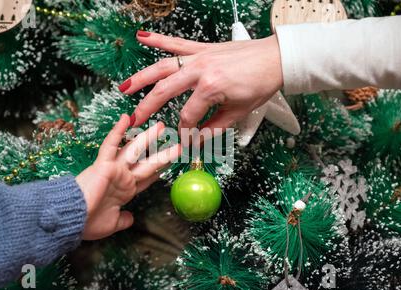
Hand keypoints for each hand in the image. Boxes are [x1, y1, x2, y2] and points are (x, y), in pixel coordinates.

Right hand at [76, 114, 180, 239]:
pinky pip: (111, 144)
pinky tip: (126, 117)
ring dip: (148, 138)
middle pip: (147, 162)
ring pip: (135, 150)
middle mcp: (122, 177)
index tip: (170, 164)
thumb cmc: (87, 223)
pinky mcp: (104, 164)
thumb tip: (131, 218)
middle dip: (162, 153)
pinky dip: (118, 131)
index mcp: (125, 191)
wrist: (70, 219)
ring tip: (161, 126)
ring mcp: (114, 169)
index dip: (159, 170)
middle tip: (177, 143)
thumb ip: (123, 219)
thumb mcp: (112, 223)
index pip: (146, 178)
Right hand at [120, 31, 282, 132]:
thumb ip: (215, 127)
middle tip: (134, 120)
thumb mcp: (239, 111)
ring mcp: (199, 56)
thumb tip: (198, 140)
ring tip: (124, 87)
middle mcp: (200, 70)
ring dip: (141, 77)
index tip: (185, 140)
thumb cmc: (261, 83)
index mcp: (211, 88)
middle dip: (147, 108)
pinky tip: (142, 36)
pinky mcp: (202, 48)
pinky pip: (176, 43)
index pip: (188, 115)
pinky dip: (159, 39)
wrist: (276, 58)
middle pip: (165, 91)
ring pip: (162, 66)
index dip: (185, 131)